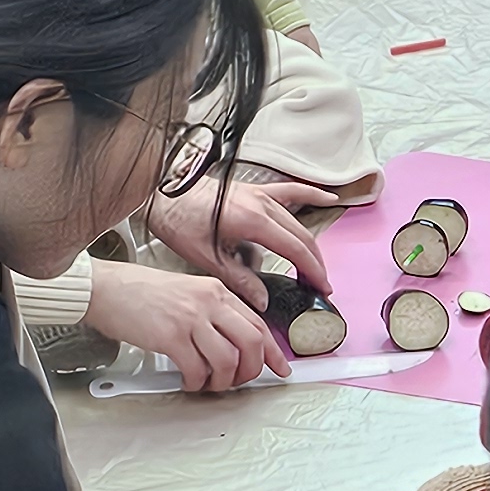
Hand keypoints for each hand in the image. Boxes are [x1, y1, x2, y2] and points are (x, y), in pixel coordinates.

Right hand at [83, 257, 284, 393]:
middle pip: (251, 343)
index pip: (258, 324)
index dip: (272, 352)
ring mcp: (191, 318)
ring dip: (221, 382)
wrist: (106, 288)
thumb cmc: (141, 293)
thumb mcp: (188, 293)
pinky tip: (186, 381)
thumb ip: (213, 313)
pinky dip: (195, 383)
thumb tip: (234, 344)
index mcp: (217, 291)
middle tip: (236, 382)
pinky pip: (196, 369)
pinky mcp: (171, 336)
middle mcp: (209, 302)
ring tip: (206, 383)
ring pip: (228, 360)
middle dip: (250, 371)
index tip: (279, 369)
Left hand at [148, 174, 328, 302]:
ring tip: (315, 263)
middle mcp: (262, 205)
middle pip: (302, 236)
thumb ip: (240, 279)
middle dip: (315, 262)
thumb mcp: (207, 258)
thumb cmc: (178, 220)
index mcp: (252, 222)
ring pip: (297, 220)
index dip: (313, 271)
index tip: (322, 287)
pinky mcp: (253, 190)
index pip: (295, 250)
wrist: (161, 193)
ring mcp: (260, 194)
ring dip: (310, 242)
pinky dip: (310, 194)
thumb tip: (262, 300)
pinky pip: (290, 191)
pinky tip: (328, 197)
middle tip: (321, 283)